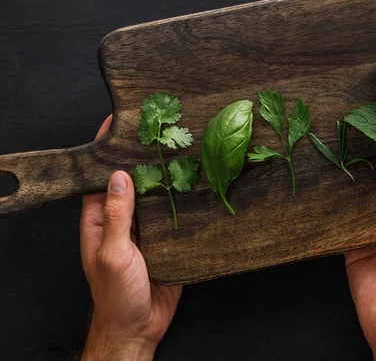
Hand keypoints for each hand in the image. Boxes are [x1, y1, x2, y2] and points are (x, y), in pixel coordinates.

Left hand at [80, 116, 182, 360]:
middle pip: (132, 183)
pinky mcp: (168, 241)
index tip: (118, 124)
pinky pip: (175, 215)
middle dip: (143, 159)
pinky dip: (185, 201)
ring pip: (156, 196)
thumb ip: (117, 216)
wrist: (140, 328)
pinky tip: (198, 185)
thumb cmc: (116, 296)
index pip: (100, 178)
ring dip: (167, 178)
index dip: (106, 152)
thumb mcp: (114, 254)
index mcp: (100, 221)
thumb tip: (118, 177)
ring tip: (183, 150)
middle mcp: (123, 221)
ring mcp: (146, 230)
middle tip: (160, 131)